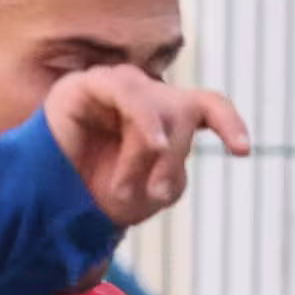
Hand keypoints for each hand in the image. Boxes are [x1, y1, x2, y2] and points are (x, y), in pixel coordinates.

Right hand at [42, 63, 253, 230]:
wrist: (52, 209)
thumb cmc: (102, 199)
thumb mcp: (154, 189)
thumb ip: (173, 165)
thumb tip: (166, 141)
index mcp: (163, 118)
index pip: (207, 105)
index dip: (229, 122)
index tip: (242, 152)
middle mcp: (141, 97)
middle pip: (184, 108)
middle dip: (176, 155)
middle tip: (155, 195)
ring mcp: (112, 87)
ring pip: (158, 102)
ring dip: (152, 150)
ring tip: (125, 188)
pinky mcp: (84, 85)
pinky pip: (127, 89)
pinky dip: (144, 121)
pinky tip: (151, 143)